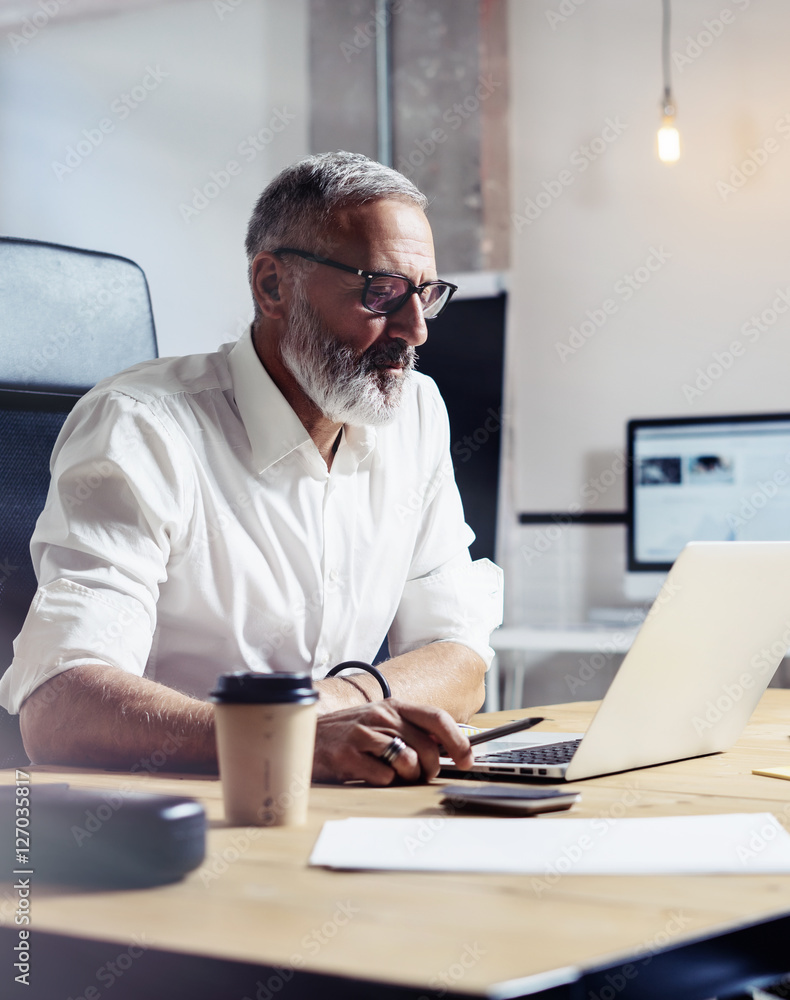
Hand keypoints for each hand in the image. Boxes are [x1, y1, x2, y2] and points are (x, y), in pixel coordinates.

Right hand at [312, 698, 473, 784]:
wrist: (305, 737)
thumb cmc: (348, 734)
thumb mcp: (380, 722)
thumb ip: (410, 730)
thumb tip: (446, 748)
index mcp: (393, 706)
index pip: (437, 718)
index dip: (458, 741)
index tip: (467, 759)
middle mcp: (381, 716)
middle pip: (427, 747)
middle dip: (429, 769)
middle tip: (418, 775)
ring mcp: (364, 735)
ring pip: (408, 762)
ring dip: (406, 776)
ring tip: (390, 773)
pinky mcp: (348, 755)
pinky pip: (384, 777)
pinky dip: (383, 782)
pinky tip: (368, 774)